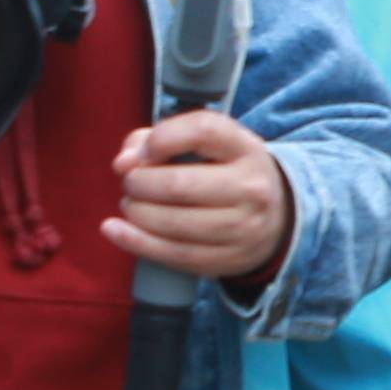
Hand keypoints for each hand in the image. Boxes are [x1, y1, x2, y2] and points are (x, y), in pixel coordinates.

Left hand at [109, 107, 293, 282]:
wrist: (275, 219)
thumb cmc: (225, 173)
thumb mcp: (206, 145)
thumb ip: (156, 139)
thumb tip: (123, 163)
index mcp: (246, 149)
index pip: (203, 130)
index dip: (162, 138)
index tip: (144, 151)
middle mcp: (251, 187)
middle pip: (179, 184)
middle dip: (139, 183)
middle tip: (132, 182)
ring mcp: (242, 228)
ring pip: (172, 222)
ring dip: (137, 212)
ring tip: (132, 204)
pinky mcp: (226, 259)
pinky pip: (172, 254)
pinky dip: (135, 241)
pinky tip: (114, 230)